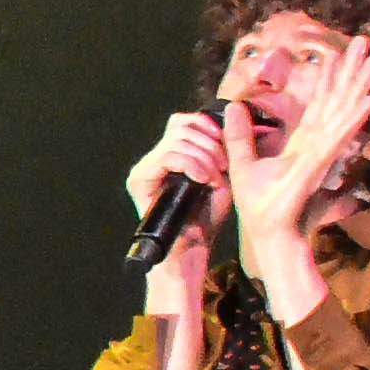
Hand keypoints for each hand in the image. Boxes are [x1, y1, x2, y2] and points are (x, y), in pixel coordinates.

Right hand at [123, 108, 227, 230]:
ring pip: (176, 141)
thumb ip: (219, 151)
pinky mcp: (139, 180)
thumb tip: (229, 123)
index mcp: (170, 155)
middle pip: (180, 126)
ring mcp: (144, 169)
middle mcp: (153, 159)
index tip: (225, 143)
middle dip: (209, 144)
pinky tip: (204, 179)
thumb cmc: (208, 217)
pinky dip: (191, 165)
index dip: (206, 126)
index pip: (183, 122)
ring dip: (203, 158)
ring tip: (214, 178)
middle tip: (223, 167)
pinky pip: (168, 156)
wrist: (193, 247)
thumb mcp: (221, 177)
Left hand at [224, 33, 369, 305]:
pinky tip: (369, 100)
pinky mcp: (320, 163)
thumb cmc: (259, 203)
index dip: (330, 79)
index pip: (319, 104)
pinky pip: (339, 136)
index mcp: (302, 141)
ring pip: (345, 111)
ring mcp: (322, 152)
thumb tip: (232, 107)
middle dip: (352, 72)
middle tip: (366, 43)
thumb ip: (240, 135)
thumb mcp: (241, 162)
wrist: (266, 231)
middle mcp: (317, 143)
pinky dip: (354, 118)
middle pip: (338, 100)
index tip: (338, 53)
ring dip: (361, 85)